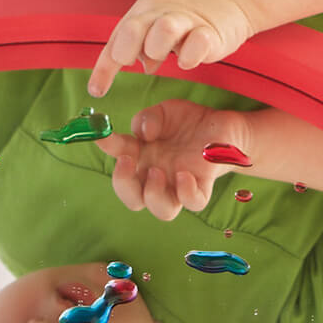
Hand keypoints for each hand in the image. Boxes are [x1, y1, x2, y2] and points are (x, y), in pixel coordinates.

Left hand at [88, 0, 256, 96]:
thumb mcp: (163, 18)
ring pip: (163, 31)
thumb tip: (143, 66)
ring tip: (168, 55)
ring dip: (157, 49)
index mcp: (145, 10)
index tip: (96, 91)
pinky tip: (189, 59)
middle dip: (126, 49)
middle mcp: (161, 13)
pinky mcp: (212, 31)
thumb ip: (149, 41)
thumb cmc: (194, 5)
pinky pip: (197, 43)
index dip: (104, 67)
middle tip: (134, 62)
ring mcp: (187, 20)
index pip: (117, 39)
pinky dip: (189, 55)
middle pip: (133, 28)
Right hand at [96, 100, 253, 219]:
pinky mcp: (202, 185)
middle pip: (133, 199)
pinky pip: (193, 203)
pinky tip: (185, 174)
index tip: (102, 135)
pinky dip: (186, 193)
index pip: (117, 157)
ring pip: (162, 211)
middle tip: (127, 162)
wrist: (220, 126)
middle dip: (123, 185)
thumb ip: (149, 118)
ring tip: (158, 171)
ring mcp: (179, 184)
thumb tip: (142, 133)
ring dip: (154, 196)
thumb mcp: (164, 112)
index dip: (107, 147)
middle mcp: (156, 176)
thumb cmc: (186, 122)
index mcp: (141, 157)